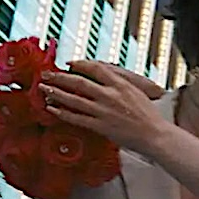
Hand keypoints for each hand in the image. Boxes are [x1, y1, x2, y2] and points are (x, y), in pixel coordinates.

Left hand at [38, 60, 171, 155]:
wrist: (155, 135)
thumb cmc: (149, 115)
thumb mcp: (137, 92)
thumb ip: (120, 84)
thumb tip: (104, 77)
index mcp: (121, 84)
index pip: (95, 68)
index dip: (79, 64)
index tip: (69, 64)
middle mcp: (110, 95)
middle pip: (79, 82)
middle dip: (59, 77)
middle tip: (46, 74)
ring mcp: (104, 111)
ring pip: (74, 100)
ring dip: (56, 93)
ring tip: (44, 89)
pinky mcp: (100, 126)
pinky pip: (76, 118)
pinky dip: (62, 113)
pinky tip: (52, 110)